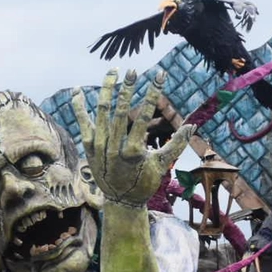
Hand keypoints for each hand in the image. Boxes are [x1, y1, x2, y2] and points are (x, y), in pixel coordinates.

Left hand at [72, 69, 194, 206]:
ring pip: (101, 113)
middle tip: (134, 70)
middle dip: (128, 88)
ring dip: (106, 90)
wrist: (121, 201)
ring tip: (113, 71)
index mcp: (133, 152)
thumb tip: (193, 126)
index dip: (152, 93)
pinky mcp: (89, 148)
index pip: (143, 116)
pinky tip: (78, 89)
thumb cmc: (144, 182)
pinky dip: (79, 106)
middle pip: (120, 111)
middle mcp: (114, 148)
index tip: (159, 76)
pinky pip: (82, 123)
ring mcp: (99, 147)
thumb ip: (176, 144)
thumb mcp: (162, 165)